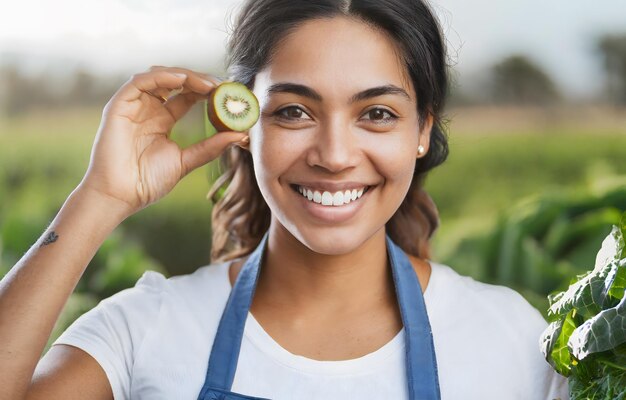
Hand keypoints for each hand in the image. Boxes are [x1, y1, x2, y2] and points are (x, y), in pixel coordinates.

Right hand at [78, 66, 248, 216]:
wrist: (120, 196)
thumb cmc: (148, 182)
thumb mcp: (186, 161)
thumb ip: (210, 147)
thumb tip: (240, 135)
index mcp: (162, 120)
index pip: (187, 96)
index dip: (207, 91)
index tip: (229, 93)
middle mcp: (148, 109)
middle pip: (176, 82)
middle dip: (200, 80)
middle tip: (223, 86)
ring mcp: (133, 106)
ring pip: (160, 76)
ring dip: (185, 75)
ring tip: (209, 84)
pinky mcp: (119, 106)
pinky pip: (140, 82)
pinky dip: (162, 77)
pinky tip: (183, 80)